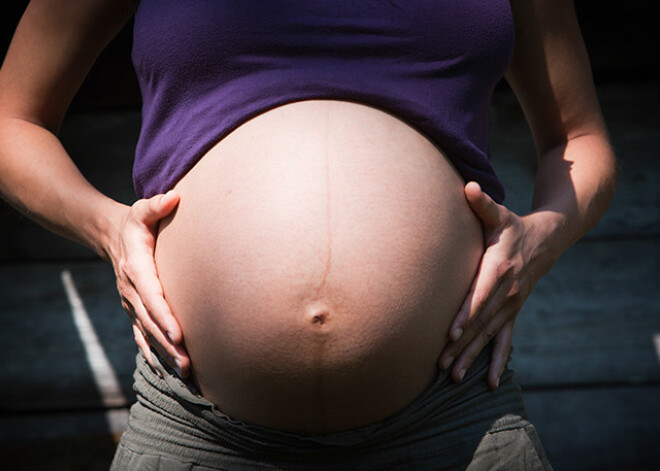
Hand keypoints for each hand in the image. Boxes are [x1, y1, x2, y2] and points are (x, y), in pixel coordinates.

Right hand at [110, 190, 190, 376]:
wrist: (111, 237)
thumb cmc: (135, 224)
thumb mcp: (141, 210)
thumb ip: (156, 205)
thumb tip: (175, 197)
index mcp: (136, 268)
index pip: (151, 295)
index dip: (164, 315)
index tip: (178, 333)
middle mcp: (132, 291)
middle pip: (150, 322)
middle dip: (169, 344)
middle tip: (188, 364)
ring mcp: (131, 304)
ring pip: (147, 334)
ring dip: (165, 355)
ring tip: (185, 373)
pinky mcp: (134, 311)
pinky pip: (142, 337)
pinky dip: (153, 356)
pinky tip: (167, 373)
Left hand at [438, 182, 556, 388]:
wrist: (547, 240)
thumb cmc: (513, 226)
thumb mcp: (500, 214)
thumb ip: (483, 204)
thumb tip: (469, 186)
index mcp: (500, 268)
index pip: (480, 295)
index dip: (466, 313)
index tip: (452, 331)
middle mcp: (507, 292)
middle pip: (482, 322)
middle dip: (461, 343)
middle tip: (441, 364)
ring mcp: (512, 305)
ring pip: (490, 336)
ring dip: (472, 357)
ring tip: (454, 377)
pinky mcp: (513, 312)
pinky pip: (505, 340)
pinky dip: (498, 361)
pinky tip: (491, 382)